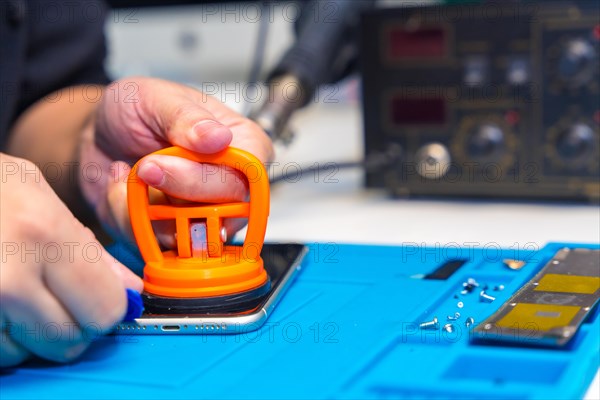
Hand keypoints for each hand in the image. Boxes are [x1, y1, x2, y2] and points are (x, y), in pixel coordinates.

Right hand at [0, 153, 142, 366]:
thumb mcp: (44, 199)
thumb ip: (92, 251)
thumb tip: (130, 292)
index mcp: (44, 237)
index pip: (105, 309)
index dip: (105, 305)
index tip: (94, 293)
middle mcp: (8, 280)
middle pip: (69, 341)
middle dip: (70, 324)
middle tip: (53, 295)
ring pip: (28, 354)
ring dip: (29, 334)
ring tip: (16, 293)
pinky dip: (0, 338)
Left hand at [80, 77, 272, 245]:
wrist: (99, 136)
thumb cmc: (136, 111)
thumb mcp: (156, 98)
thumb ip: (186, 118)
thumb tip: (219, 138)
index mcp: (243, 145)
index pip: (249, 176)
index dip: (210, 178)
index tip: (166, 162)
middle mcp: (231, 184)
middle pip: (226, 209)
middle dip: (177, 191)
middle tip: (145, 167)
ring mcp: (205, 213)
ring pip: (190, 234)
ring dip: (146, 205)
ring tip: (128, 172)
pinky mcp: (175, 234)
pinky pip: (155, 243)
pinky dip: (128, 216)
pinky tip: (122, 186)